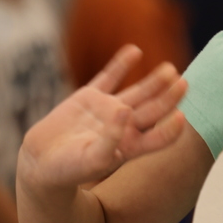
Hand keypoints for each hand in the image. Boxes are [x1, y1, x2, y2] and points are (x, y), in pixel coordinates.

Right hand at [19, 46, 186, 189]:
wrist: (39, 163)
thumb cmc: (68, 171)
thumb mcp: (91, 160)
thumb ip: (110, 140)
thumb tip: (125, 110)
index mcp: (131, 146)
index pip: (160, 137)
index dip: (171, 129)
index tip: (180, 117)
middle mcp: (126, 126)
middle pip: (154, 109)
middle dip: (169, 97)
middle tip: (183, 82)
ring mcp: (109, 109)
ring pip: (139, 91)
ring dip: (155, 80)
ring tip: (169, 69)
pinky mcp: (90, 97)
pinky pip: (109, 76)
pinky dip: (121, 64)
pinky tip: (135, 51)